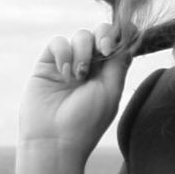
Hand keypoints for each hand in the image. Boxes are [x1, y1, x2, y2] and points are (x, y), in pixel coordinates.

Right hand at [18, 24, 130, 163]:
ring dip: (83, 50)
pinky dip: (63, 52)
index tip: (121, 40)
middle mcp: (90, 67)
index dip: (121, 36)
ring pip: (81, 36)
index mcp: (108, 75)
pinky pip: (58, 42)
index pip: (117, 45)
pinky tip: (64, 72)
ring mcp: (69, 64)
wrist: (54, 139)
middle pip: (100, 34)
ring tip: (78, 76)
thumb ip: (118, 64)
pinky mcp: (47, 65)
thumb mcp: (110, 92)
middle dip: (104, 36)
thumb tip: (127, 40)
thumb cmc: (86, 122)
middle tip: (104, 50)